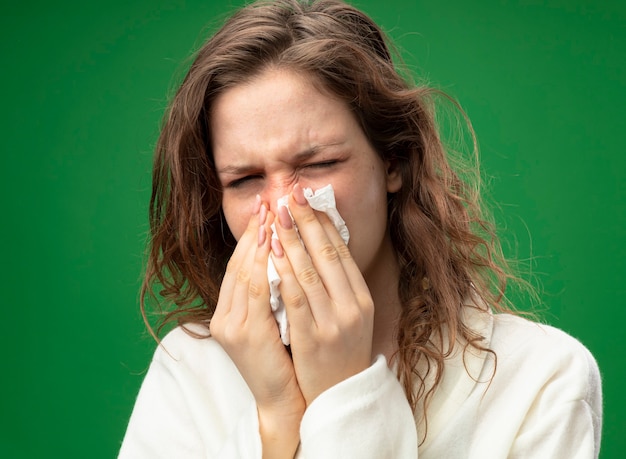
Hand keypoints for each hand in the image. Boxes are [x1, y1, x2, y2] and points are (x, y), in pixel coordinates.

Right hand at [209, 197, 303, 457]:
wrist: (284, 400)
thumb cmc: (285, 358)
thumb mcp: (273, 321)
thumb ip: (270, 292)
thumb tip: (283, 255)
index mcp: (228, 314)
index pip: (238, 266)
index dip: (251, 237)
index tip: (265, 211)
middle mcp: (224, 318)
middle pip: (238, 265)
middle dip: (255, 232)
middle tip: (269, 203)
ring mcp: (232, 327)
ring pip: (244, 274)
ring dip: (259, 242)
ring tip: (273, 216)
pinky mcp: (247, 335)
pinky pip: (256, 292)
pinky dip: (265, 266)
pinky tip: (276, 246)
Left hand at [271, 184, 374, 405]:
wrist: (340, 397)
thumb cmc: (341, 353)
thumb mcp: (350, 316)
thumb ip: (338, 285)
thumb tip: (321, 248)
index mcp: (362, 298)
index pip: (341, 251)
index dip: (323, 222)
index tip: (307, 199)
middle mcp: (353, 306)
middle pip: (327, 254)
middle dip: (306, 221)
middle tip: (289, 195)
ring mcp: (334, 322)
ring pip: (310, 271)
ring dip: (291, 239)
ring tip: (277, 215)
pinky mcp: (313, 338)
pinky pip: (296, 298)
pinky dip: (284, 272)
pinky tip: (272, 253)